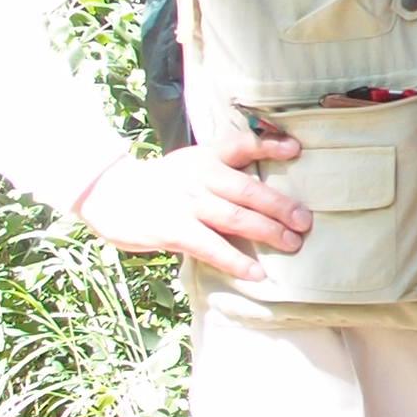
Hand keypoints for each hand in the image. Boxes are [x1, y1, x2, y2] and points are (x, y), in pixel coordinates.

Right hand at [77, 129, 309, 277]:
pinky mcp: (174, 230)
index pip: (241, 144)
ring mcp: (187, 204)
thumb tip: (267, 186)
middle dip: (281, 205)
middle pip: (247, 189)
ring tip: (293, 244)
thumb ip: (223, 169)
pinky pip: (212, 247)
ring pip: (235, 218)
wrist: (111, 197)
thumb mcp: (190, 164)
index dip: (269, 145)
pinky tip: (257, 272)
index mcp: (205, 157)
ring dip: (268, 232)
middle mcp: (199, 177)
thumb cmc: (162, 184)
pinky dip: (236, 261)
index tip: (296, 149)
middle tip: (305, 221)